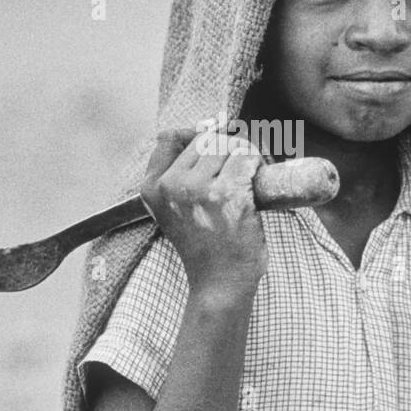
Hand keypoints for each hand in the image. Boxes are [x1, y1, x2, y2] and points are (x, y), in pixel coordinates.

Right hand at [140, 125, 268, 296]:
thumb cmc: (206, 246)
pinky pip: (247, 156)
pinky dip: (258, 163)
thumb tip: (208, 125)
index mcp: (152, 188)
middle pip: (205, 139)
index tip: (215, 146)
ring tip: (250, 178)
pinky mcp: (228, 194)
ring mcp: (198, 189)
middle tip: (242, 168)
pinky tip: (258, 182)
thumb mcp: (176, 210)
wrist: (219, 285)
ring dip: (246, 154)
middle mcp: (170, 185)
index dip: (196, 135)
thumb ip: (180, 173)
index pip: (170, 137)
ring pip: (228, 144)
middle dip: (228, 147)